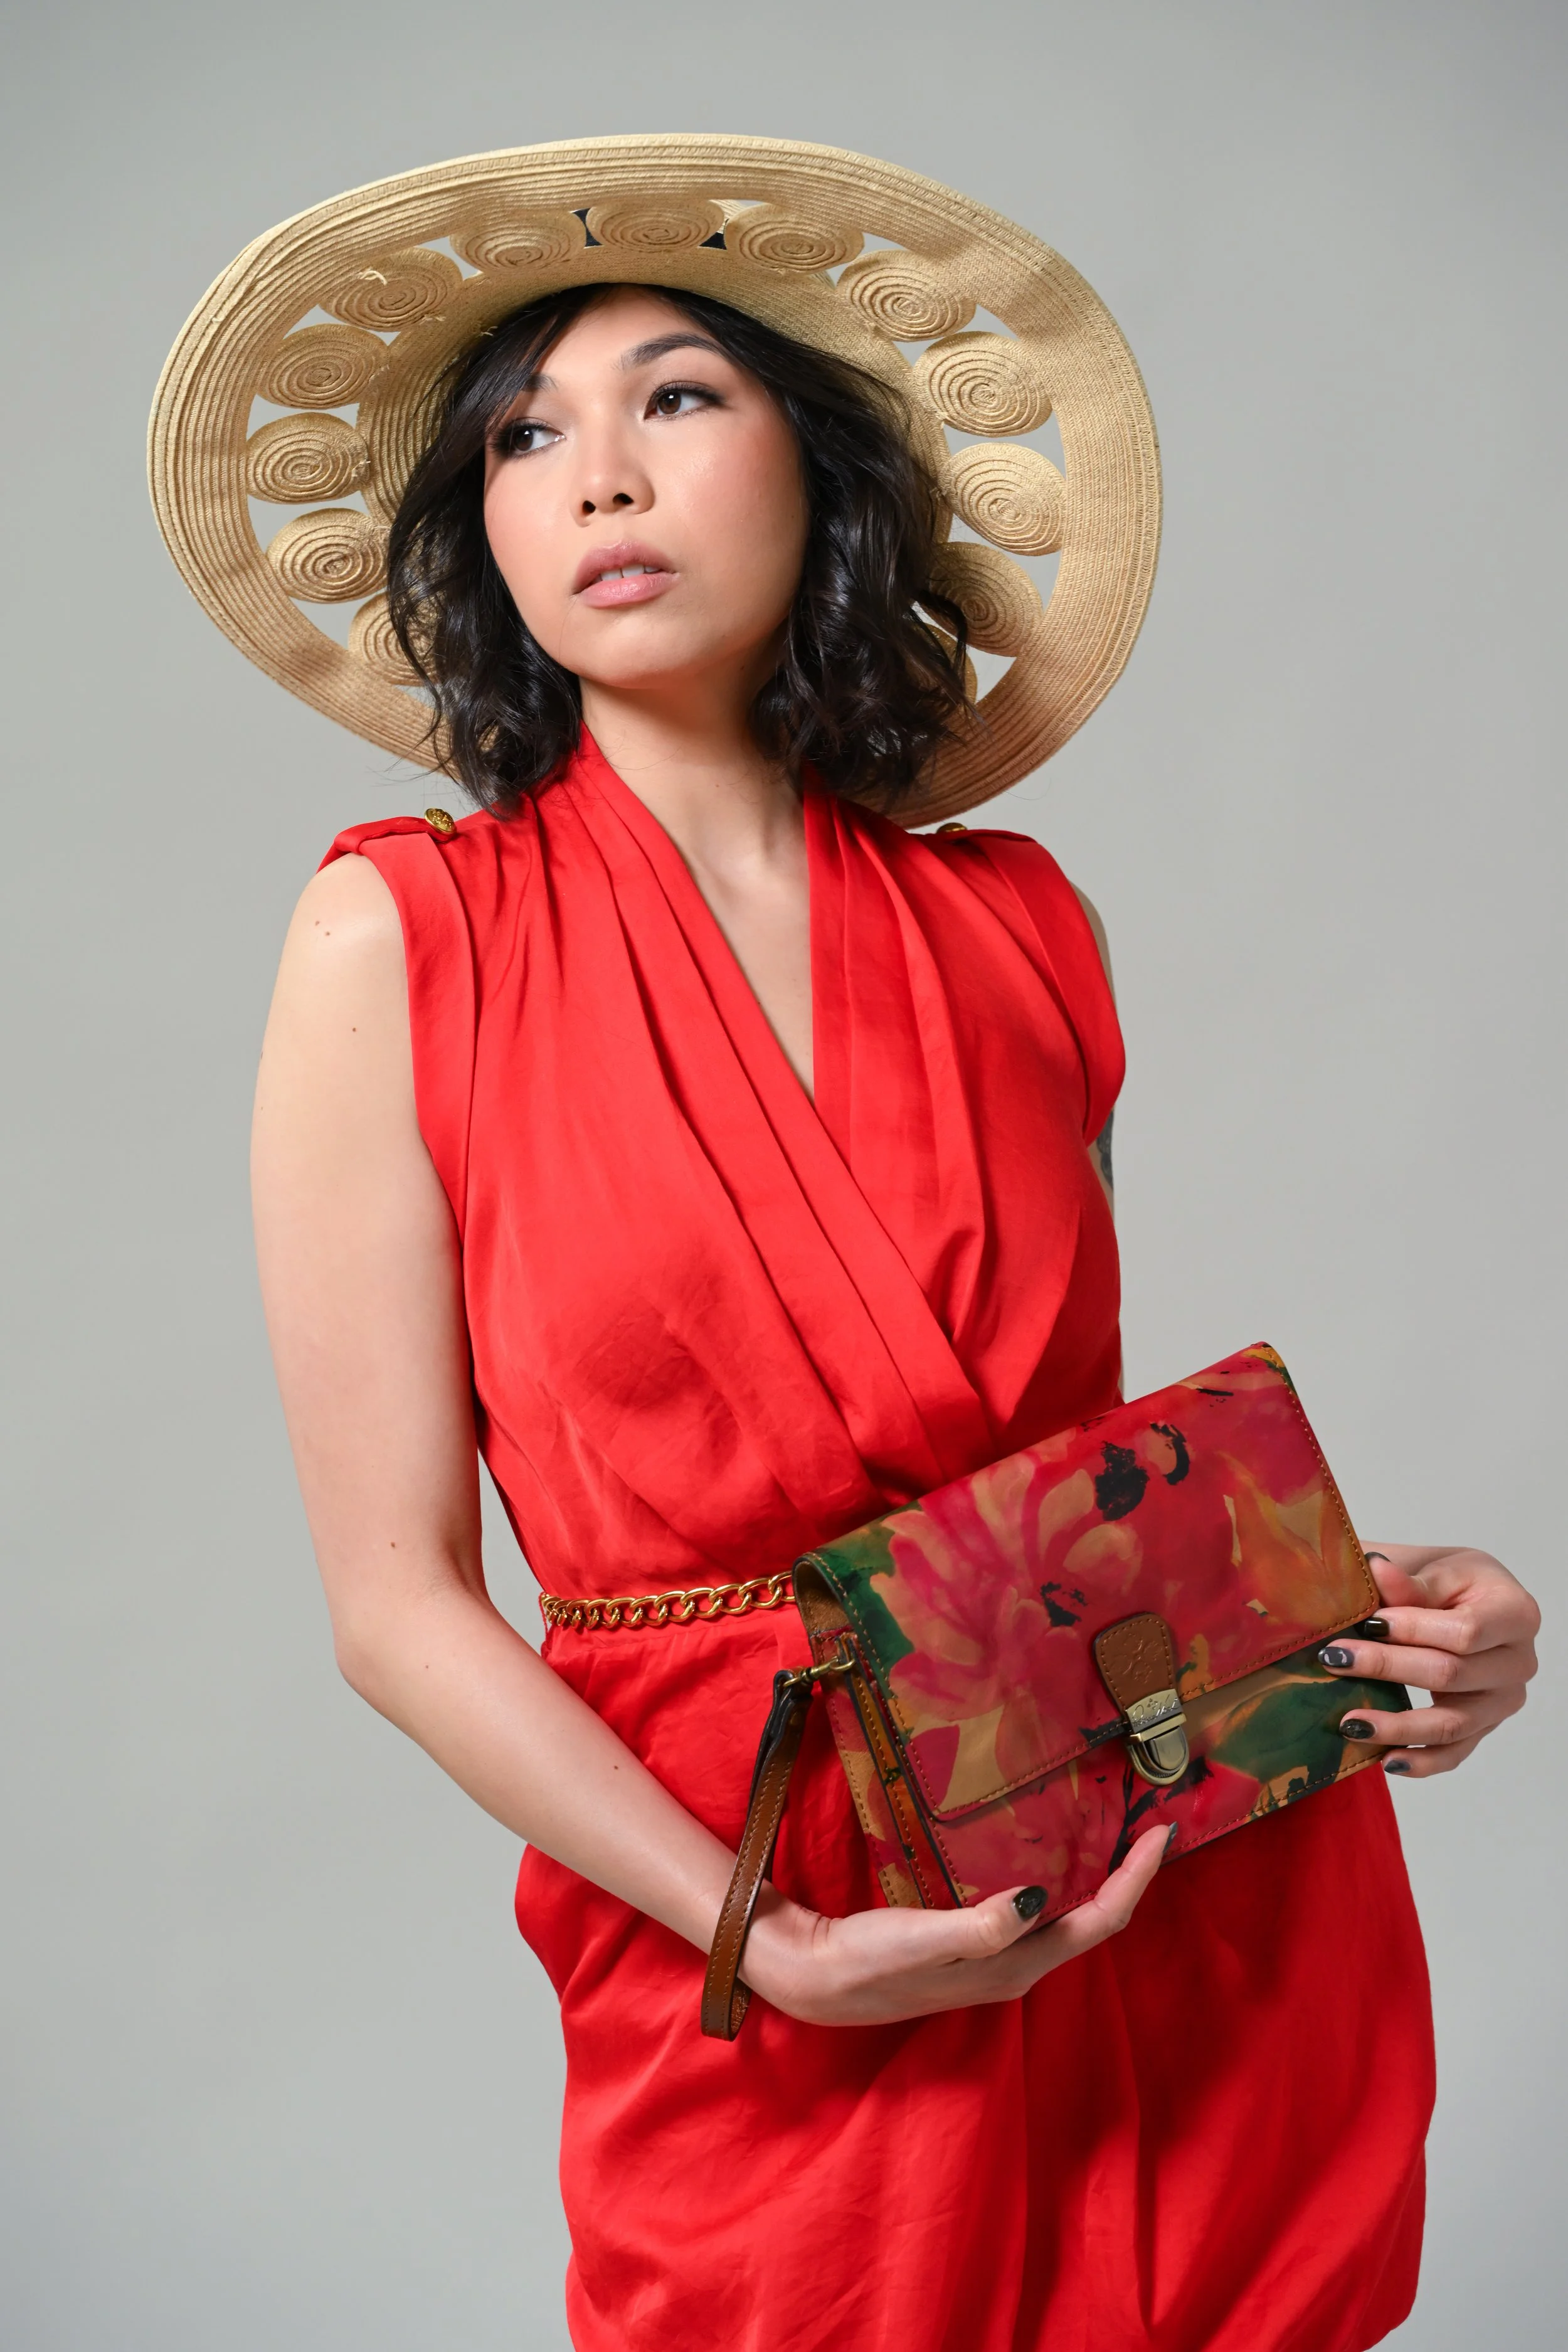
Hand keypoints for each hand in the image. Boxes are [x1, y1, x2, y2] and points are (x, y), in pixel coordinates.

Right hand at [738, 1822, 1171, 2026]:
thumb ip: (982, 1927)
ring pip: (1068, 1917)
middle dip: (1127, 1875)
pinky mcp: (976, 1946)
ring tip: (1115, 1829)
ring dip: (1097, 1877)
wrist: (817, 1979)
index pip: (1099, 1921)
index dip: (1136, 1879)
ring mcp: (997, 1959)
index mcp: (1017, 1966)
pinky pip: (1039, 1911)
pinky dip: (1061, 1879)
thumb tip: (1041, 1899)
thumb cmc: (869, 1960)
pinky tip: (1052, 1851)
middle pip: (1093, 1920)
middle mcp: (1018, 1967)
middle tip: (1148, 1821)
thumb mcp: (923, 1940)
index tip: (1162, 1830)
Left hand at [1319, 1544, 1539, 1777]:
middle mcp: (1519, 1662)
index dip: (1415, 1629)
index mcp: (1515, 1613)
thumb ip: (1408, 1580)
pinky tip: (1386, 1759)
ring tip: (1349, 1722)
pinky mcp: (1484, 1726)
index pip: (1466, 1632)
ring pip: (1451, 1723)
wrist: (1464, 1601)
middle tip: (1335, 1659)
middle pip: (1452, 1675)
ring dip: (1397, 1726)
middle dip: (1388, 1668)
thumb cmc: (1448, 1581)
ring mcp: (1503, 1700)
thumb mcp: (1431, 1568)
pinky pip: (1455, 1752)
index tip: (1368, 1623)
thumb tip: (1376, 1569)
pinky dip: (1421, 1761)